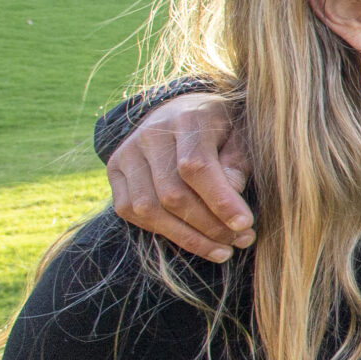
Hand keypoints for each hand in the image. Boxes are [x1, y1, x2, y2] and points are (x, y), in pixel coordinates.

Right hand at [108, 92, 251, 260]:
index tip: (245, 225)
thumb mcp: (242, 138)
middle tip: (242, 240)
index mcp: (187, 118)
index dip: (220, 200)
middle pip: (172, 193)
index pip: (196, 166)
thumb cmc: (222, 129)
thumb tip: (230, 208)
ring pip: (148, 208)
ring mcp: (127, 152)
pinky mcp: (115, 170)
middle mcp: (150, 134)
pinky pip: (131, 212)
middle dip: (210, 225)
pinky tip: (195, 240)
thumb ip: (237, 167)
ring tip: (223, 249)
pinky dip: (165, 231)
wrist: (182, 110)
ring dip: (188, 237)